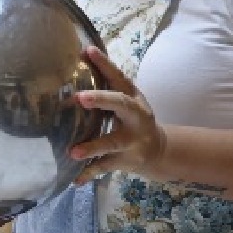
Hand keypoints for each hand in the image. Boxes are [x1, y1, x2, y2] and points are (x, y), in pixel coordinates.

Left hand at [70, 46, 166, 183]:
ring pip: (112, 142)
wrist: (159, 150)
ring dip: (93, 147)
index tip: (88, 52)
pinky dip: (90, 174)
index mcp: (133, 98)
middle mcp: (136, 117)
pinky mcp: (126, 160)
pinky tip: (75, 180)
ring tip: (73, 152)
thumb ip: (105, 86)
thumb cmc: (132, 118)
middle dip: (102, 100)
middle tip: (80, 97)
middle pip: (121, 105)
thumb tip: (78, 57)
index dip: (105, 64)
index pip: (119, 77)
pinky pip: (106, 167)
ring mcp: (133, 140)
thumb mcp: (126, 100)